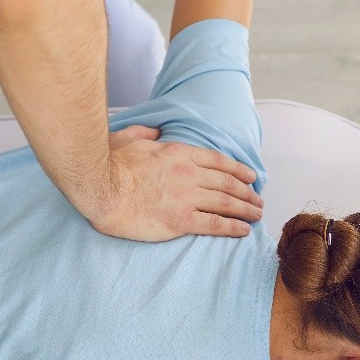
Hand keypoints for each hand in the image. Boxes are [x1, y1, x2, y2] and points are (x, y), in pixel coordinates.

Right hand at [88, 124, 264, 240]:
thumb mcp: (129, 137)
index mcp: (179, 152)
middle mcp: (189, 173)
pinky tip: (244, 230)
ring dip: (246, 210)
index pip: (218, 161)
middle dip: (248, 192)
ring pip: (227, 203)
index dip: (238, 170)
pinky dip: (233, 227)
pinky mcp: (181, 220)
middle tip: (259, 200)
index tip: (251, 177)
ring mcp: (187, 197)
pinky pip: (215, 224)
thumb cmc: (109, 163)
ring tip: (258, 215)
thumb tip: (155, 129)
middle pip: (228, 183)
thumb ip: (146, 132)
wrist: (100, 187)